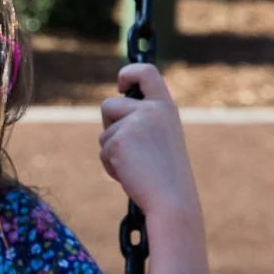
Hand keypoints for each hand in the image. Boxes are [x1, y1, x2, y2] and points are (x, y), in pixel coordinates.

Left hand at [97, 63, 202, 221]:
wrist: (171, 200)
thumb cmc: (166, 174)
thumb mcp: (160, 138)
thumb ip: (142, 121)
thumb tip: (113, 108)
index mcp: (166, 108)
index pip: (147, 72)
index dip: (129, 73)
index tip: (121, 85)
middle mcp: (151, 110)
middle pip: (109, 105)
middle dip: (110, 125)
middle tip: (132, 149)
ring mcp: (134, 123)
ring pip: (104, 130)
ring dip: (111, 148)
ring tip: (136, 165)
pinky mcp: (118, 140)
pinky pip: (102, 149)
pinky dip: (110, 164)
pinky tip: (130, 173)